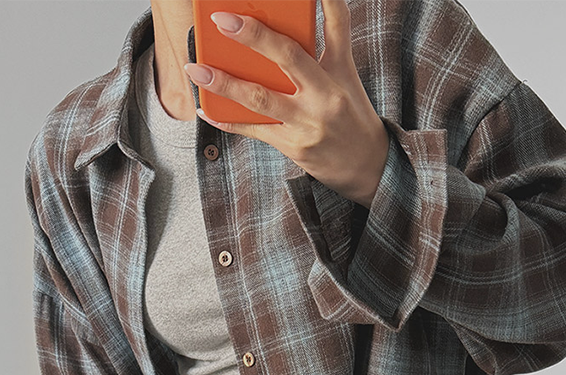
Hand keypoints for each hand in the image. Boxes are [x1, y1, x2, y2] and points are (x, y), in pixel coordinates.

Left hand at [183, 0, 389, 207]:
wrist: (368, 167)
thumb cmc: (351, 115)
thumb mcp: (346, 76)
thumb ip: (325, 46)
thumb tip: (301, 14)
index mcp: (339, 71)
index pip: (336, 25)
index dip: (325, 0)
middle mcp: (325, 95)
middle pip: (288, 57)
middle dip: (253, 36)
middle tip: (222, 20)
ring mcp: (307, 123)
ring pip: (261, 98)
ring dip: (225, 83)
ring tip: (197, 70)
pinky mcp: (293, 146)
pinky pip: (255, 130)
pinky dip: (228, 119)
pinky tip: (207, 109)